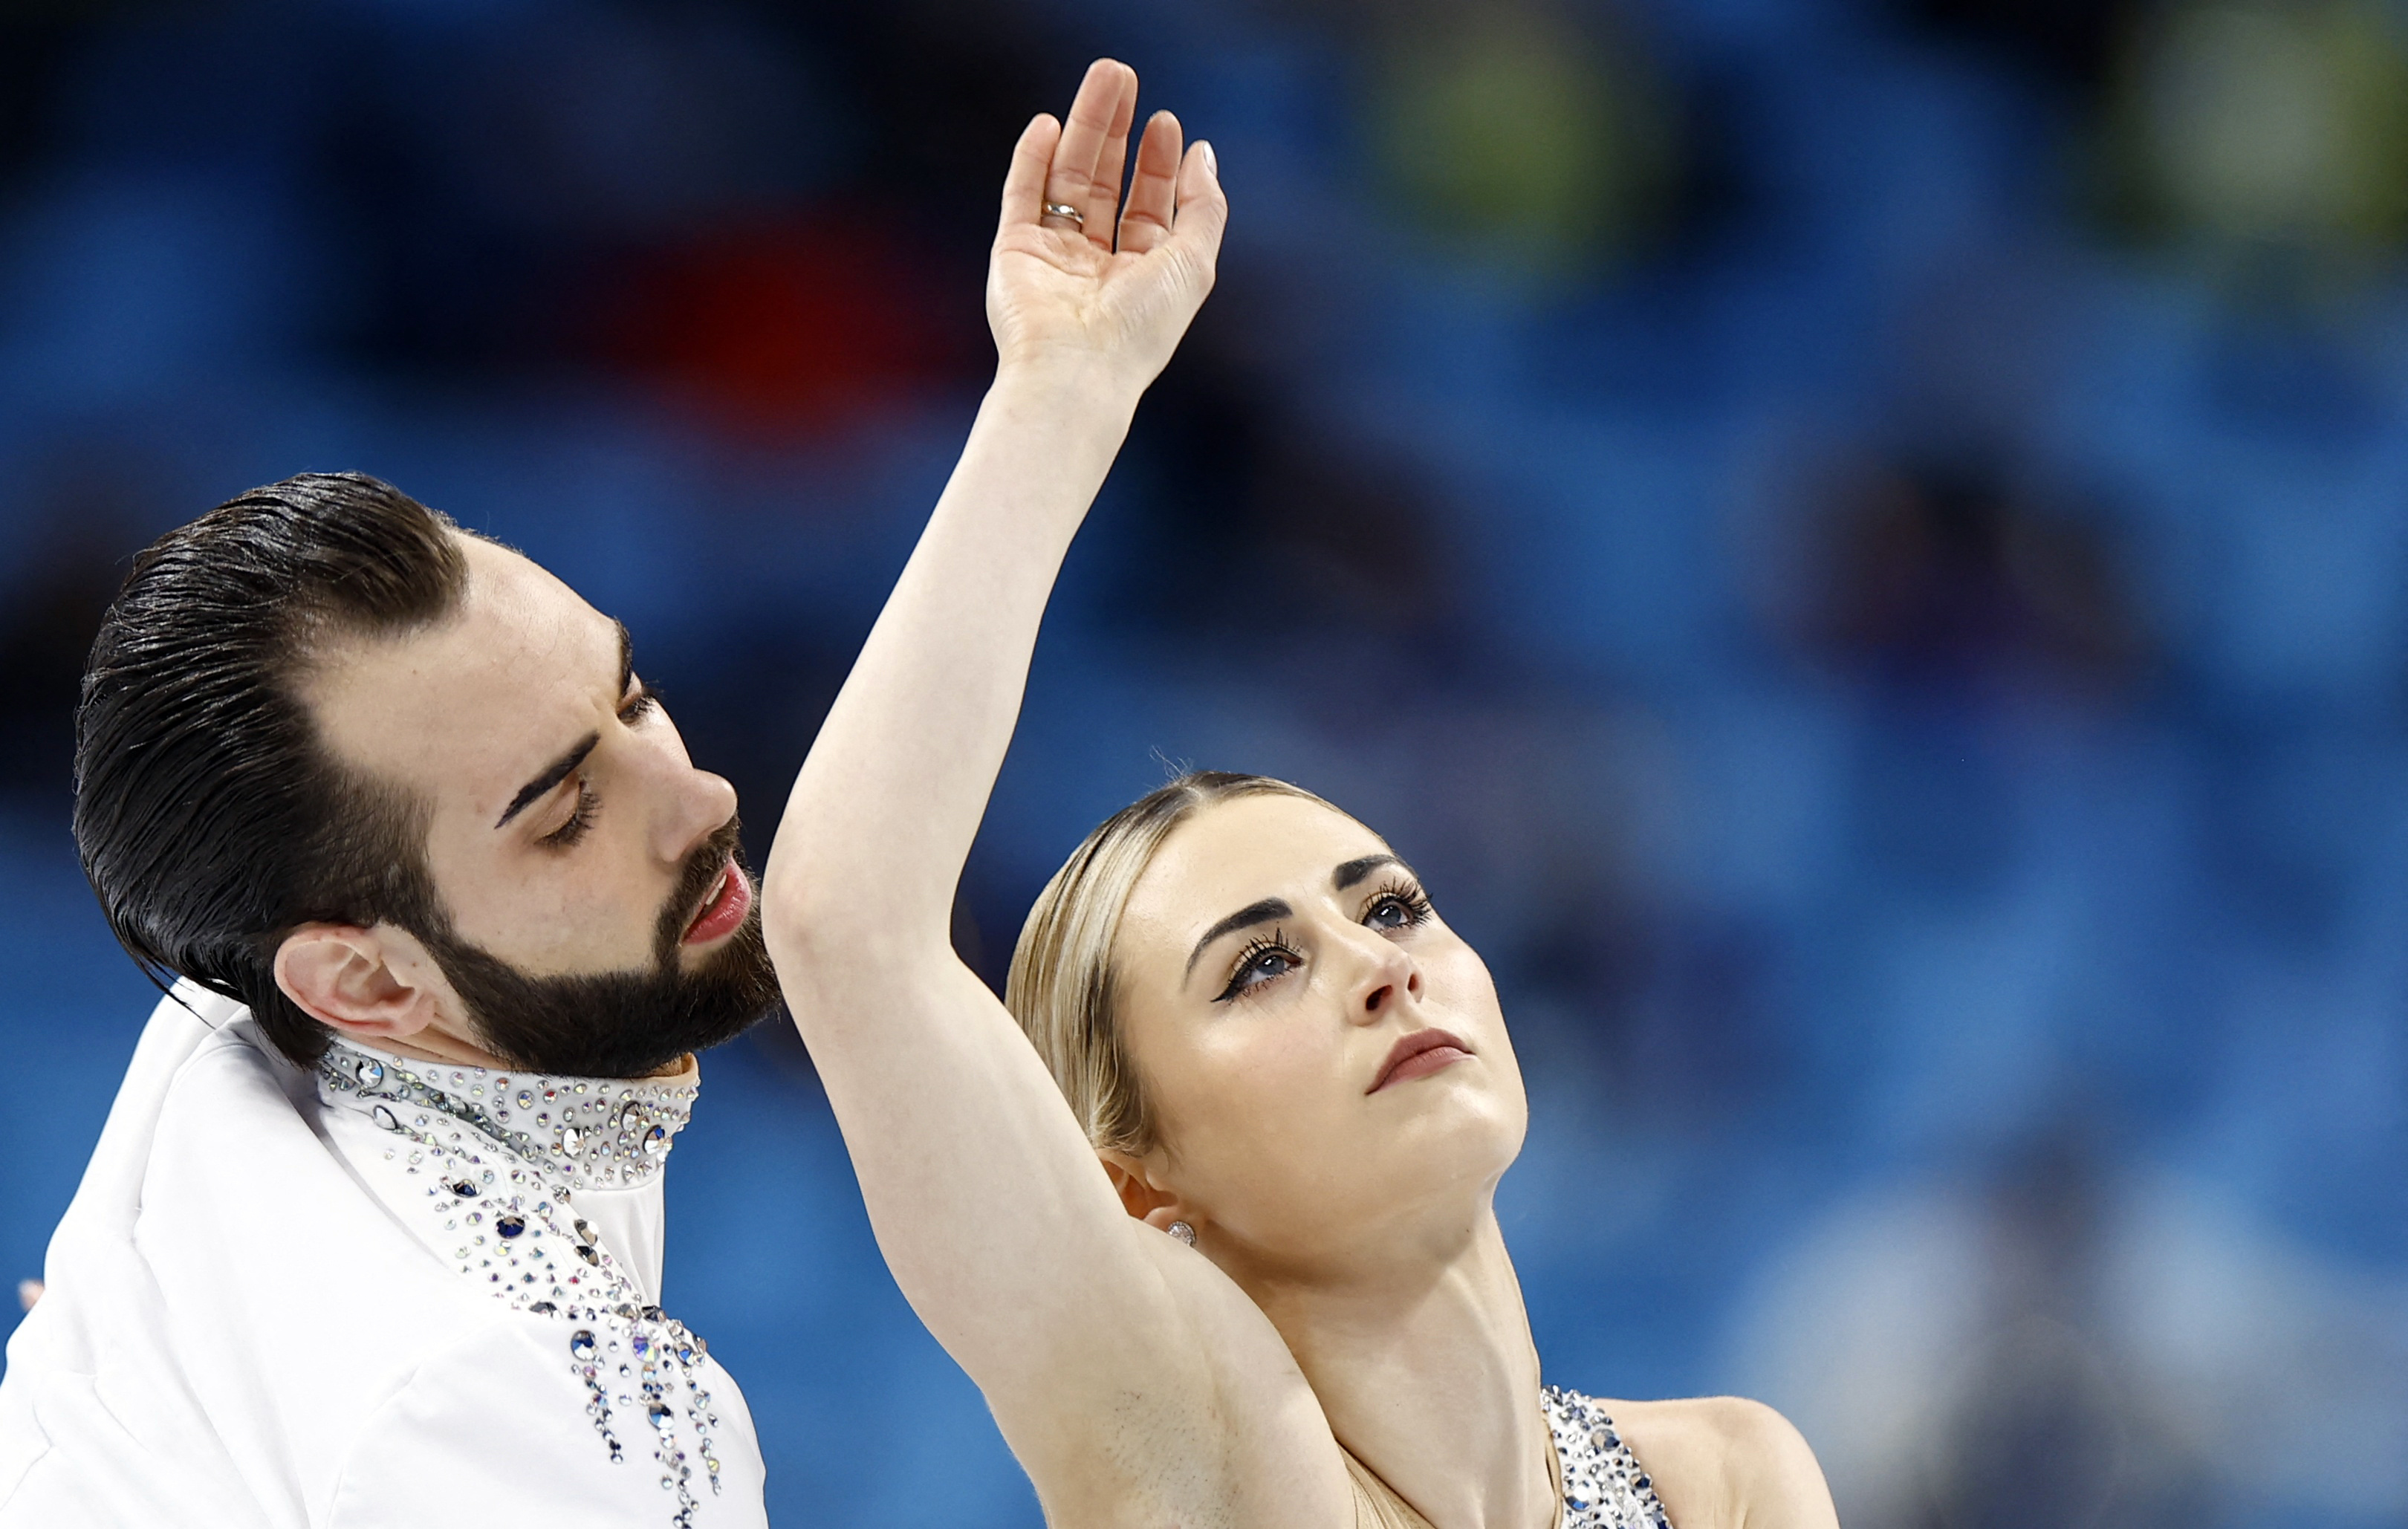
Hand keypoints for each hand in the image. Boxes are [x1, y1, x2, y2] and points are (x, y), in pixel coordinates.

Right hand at [987, 59, 1226, 392]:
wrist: (1075, 372)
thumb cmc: (1140, 330)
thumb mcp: (1193, 263)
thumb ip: (1203, 207)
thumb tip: (1203, 153)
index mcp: (1140, 276)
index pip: (1148, 208)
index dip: (1157, 164)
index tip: (1166, 122)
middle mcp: (1095, 266)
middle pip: (1103, 183)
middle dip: (1115, 131)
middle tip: (1123, 78)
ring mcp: (1052, 258)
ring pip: (1066, 179)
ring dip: (1082, 128)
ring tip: (1101, 80)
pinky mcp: (1014, 254)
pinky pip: (1022, 196)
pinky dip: (1032, 159)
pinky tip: (1049, 124)